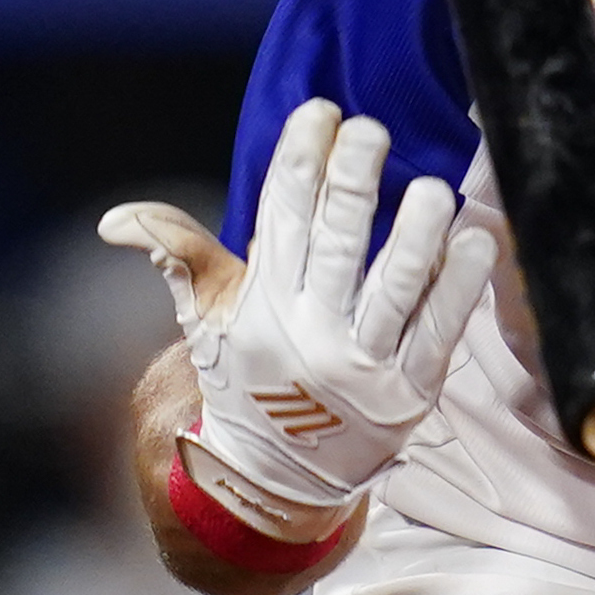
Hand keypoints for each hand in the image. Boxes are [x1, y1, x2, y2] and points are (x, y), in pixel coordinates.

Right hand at [100, 102, 497, 535]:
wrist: (275, 480)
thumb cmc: (247, 378)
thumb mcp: (207, 320)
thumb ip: (177, 255)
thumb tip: (115, 220)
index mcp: (264, 305)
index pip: (281, 222)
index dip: (299, 166)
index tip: (319, 114)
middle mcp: (312, 332)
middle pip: (337, 248)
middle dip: (352, 187)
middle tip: (371, 130)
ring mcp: (364, 365)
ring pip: (393, 292)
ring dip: (415, 239)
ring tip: (432, 189)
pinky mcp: (410, 392)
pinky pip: (439, 334)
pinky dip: (458, 291)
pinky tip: (479, 244)